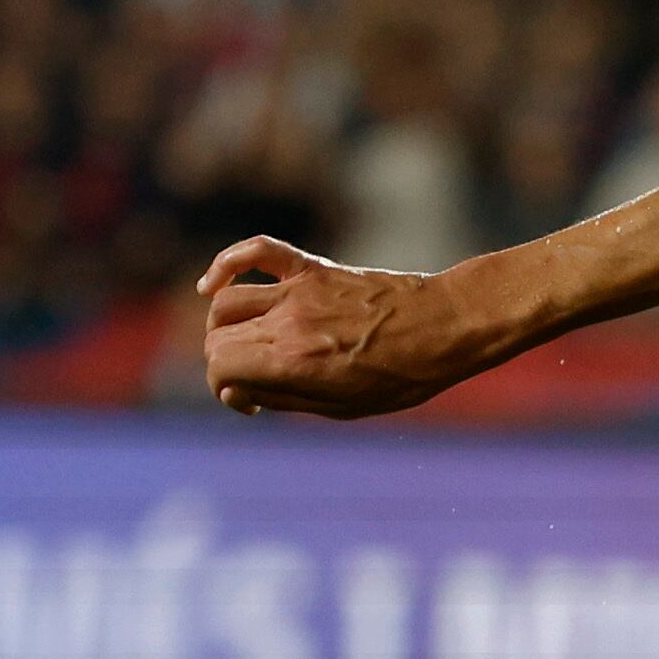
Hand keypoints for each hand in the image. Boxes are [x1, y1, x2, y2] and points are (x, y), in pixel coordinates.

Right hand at [198, 237, 476, 420]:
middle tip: (251, 377)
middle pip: (218, 337)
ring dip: (221, 326)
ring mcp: (298, 291)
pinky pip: (256, 251)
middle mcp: (288, 323)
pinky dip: (226, 263)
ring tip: (242, 343)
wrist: (446, 327)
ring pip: (226, 301)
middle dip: (223, 363)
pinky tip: (212, 284)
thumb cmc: (403, 376)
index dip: (223, 387)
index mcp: (294, 363)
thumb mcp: (344, 407)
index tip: (249, 399)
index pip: (220, 367)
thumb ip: (285, 399)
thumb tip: (240, 390)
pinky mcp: (313, 268)